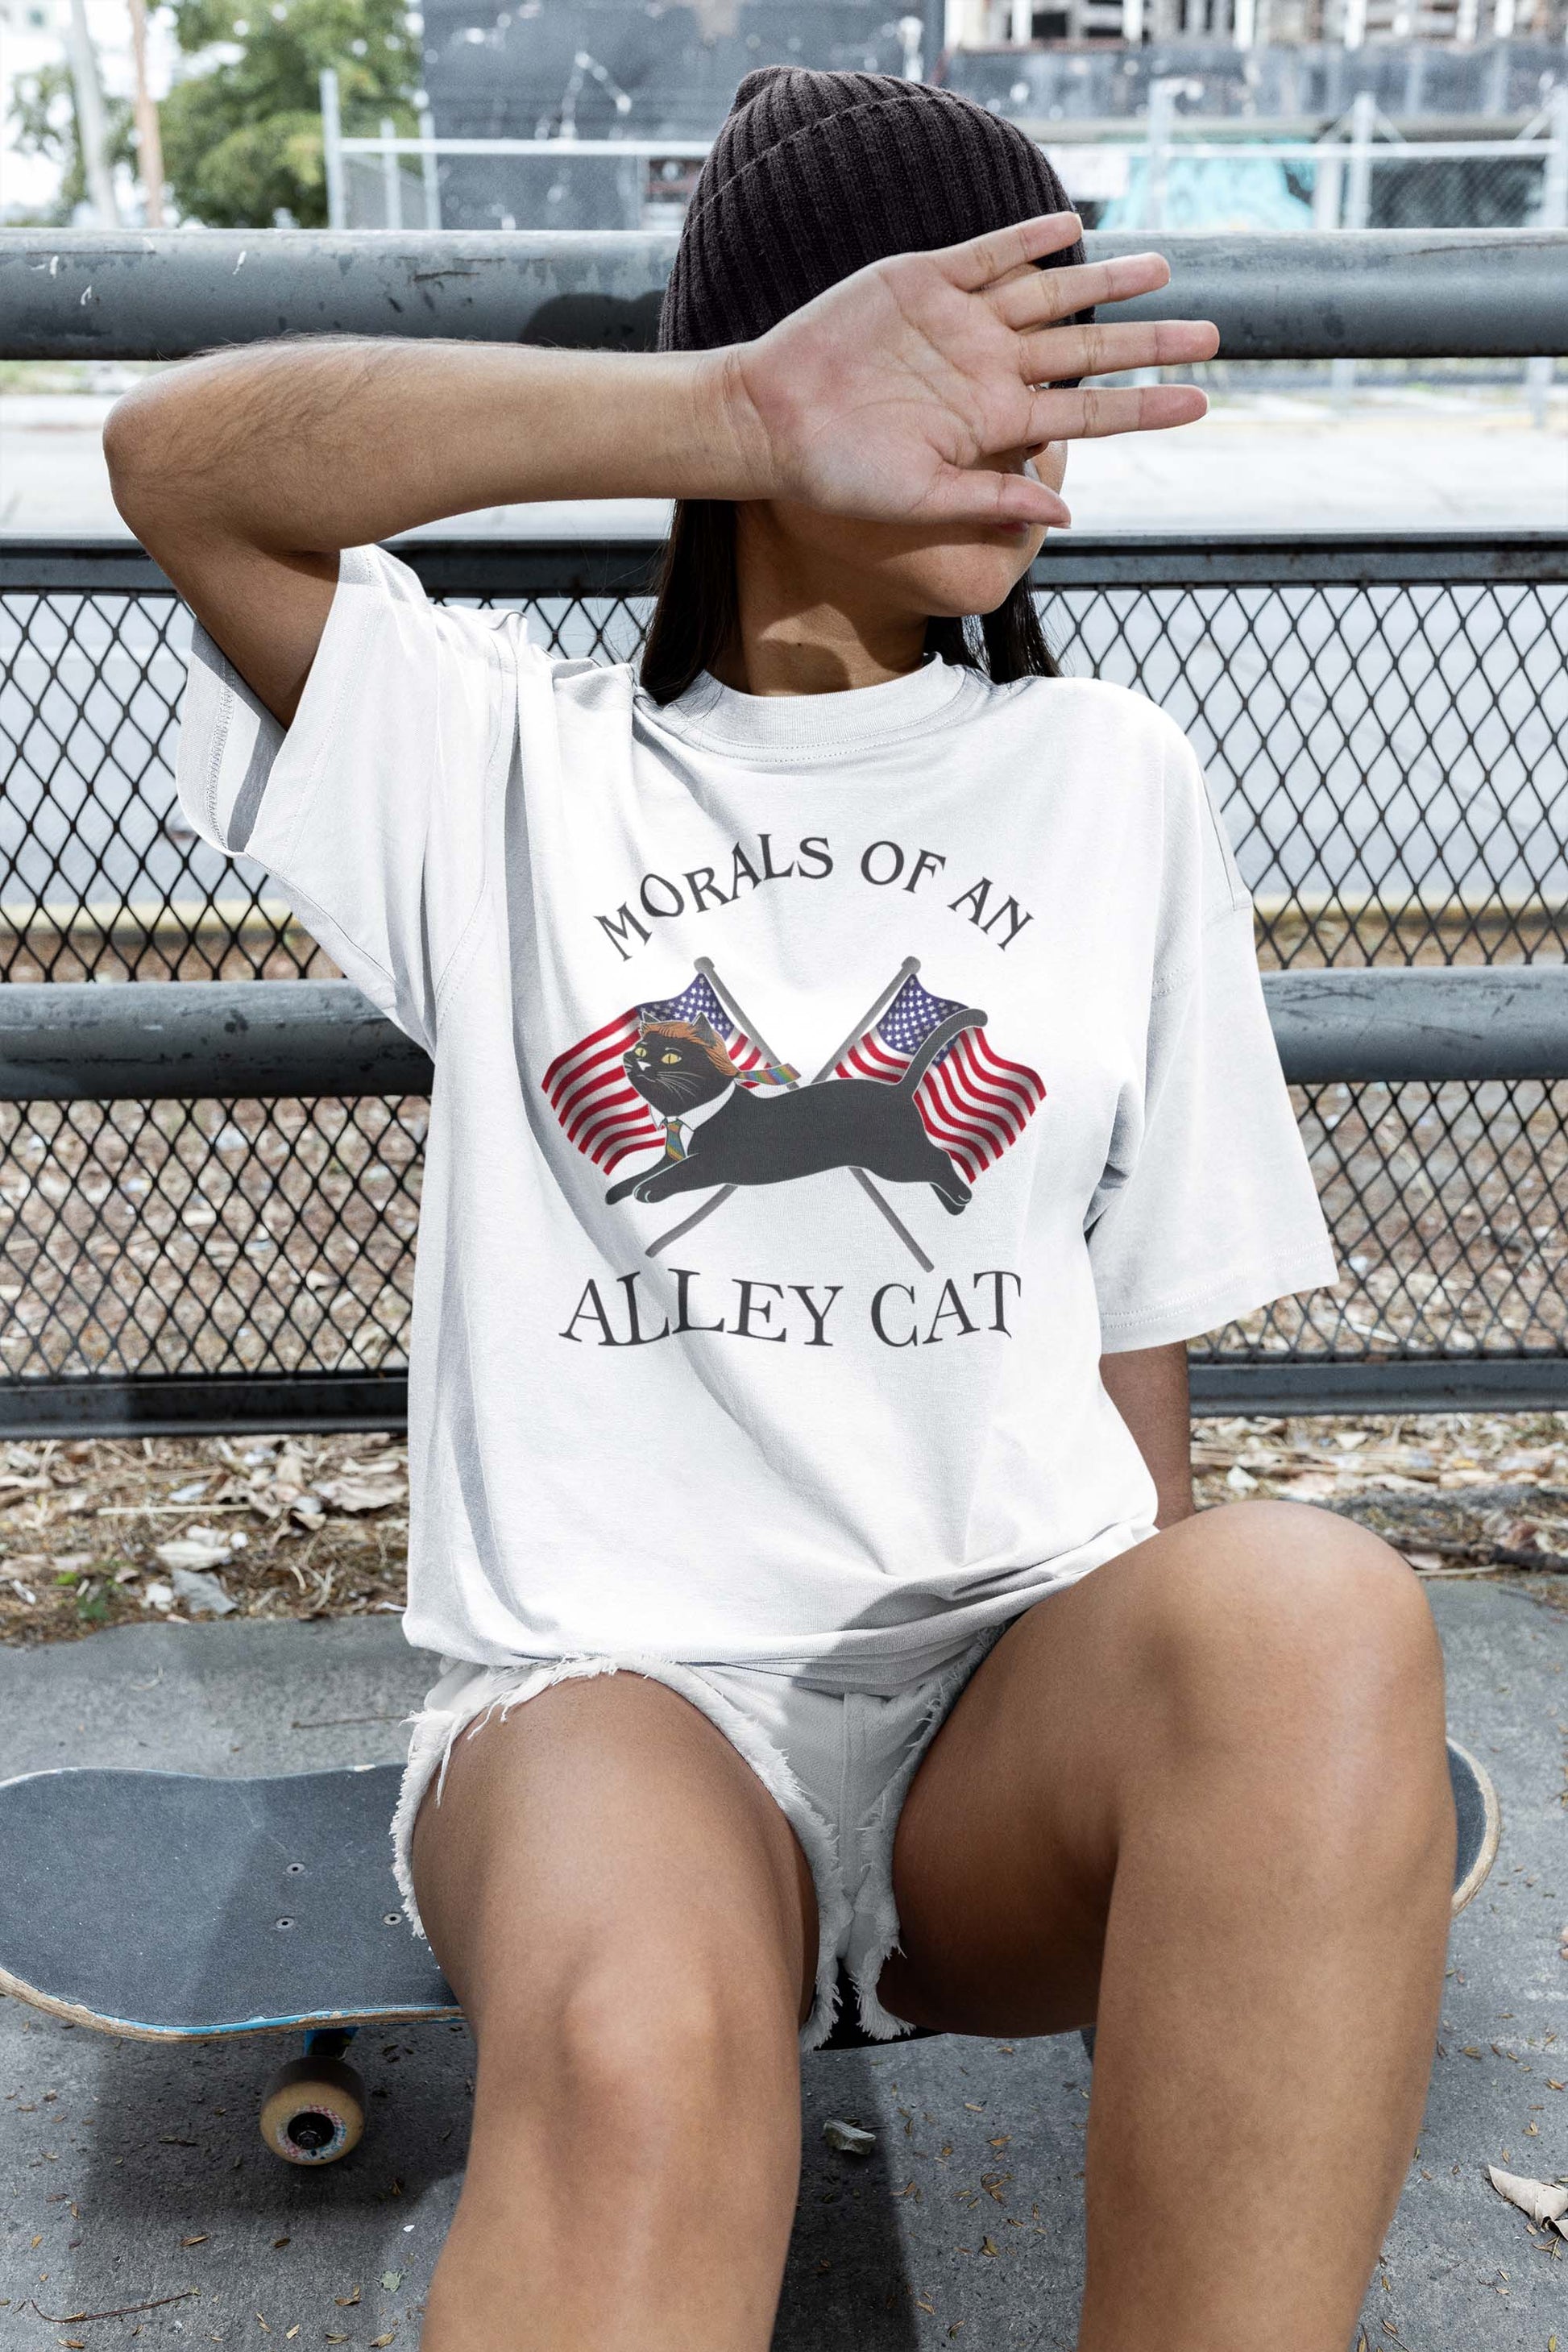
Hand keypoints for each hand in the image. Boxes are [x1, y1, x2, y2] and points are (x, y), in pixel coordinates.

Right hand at [717, 211, 1218, 529]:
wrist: (770, 420)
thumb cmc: (838, 476)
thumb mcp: (919, 499)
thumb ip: (992, 499)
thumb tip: (1065, 511)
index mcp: (993, 423)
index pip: (1086, 412)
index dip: (1144, 407)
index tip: (1200, 403)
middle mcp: (987, 369)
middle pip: (1087, 349)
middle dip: (1150, 343)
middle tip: (1214, 334)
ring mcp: (959, 322)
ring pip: (1051, 293)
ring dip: (1106, 280)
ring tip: (1162, 268)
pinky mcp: (923, 280)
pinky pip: (988, 253)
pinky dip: (1029, 237)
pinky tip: (1073, 226)